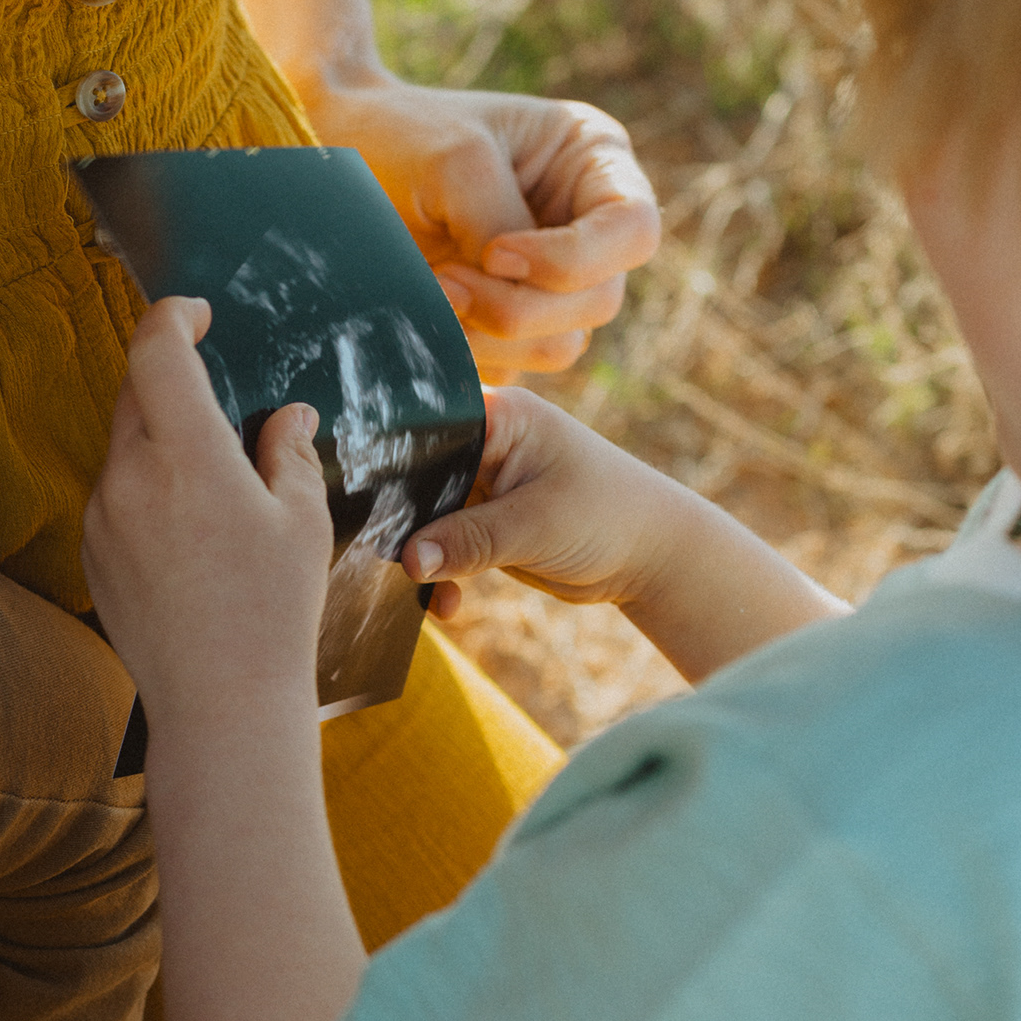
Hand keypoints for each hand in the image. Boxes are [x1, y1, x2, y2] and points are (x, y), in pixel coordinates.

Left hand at [82, 297, 333, 725]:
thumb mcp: (300, 521)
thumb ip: (286, 451)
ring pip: (123, 448)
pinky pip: (114, 496)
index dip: (173, 316)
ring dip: (161, 442)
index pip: (156, 350)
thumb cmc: (271, 612)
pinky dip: (147, 489)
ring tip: (216, 486)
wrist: (220, 705)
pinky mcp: (91, 554)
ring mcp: (101, 518)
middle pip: (135, 394)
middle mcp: (128, 478)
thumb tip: (284, 416)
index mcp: (185, 455)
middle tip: (222, 404)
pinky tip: (192, 533)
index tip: (197, 315)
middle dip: (173, 382)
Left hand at [310, 80, 659, 379]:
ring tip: (430, 292)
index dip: (574, 259)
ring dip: (492, 335)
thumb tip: (514, 305)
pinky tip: (427, 317)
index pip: (633, 232)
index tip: (496, 252)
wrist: (335, 153)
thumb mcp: (458, 163)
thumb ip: (500, 227)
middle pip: (599, 301)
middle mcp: (587, 227)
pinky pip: (513, 365)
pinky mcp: (511, 325)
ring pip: (561, 345)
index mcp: (595, 164)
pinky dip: (470, 353)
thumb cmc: (400, 134)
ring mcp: (553, 282)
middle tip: (443, 282)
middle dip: (520, 304)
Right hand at [402, 388, 682, 623]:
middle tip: (382, 558)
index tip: (365, 502)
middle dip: (402, 518)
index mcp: (500, 416)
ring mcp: (487, 482)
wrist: (655, 558)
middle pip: (419, 473)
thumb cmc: (608, 519)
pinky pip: (447, 543)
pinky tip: (447, 604)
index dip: (391, 461)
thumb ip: (468, 540)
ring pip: (428, 514)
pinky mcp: (488, 520)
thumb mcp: (535, 527)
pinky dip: (443, 573)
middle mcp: (488, 442)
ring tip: (415, 592)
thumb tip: (407, 559)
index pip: (427, 425)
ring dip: (421, 554)